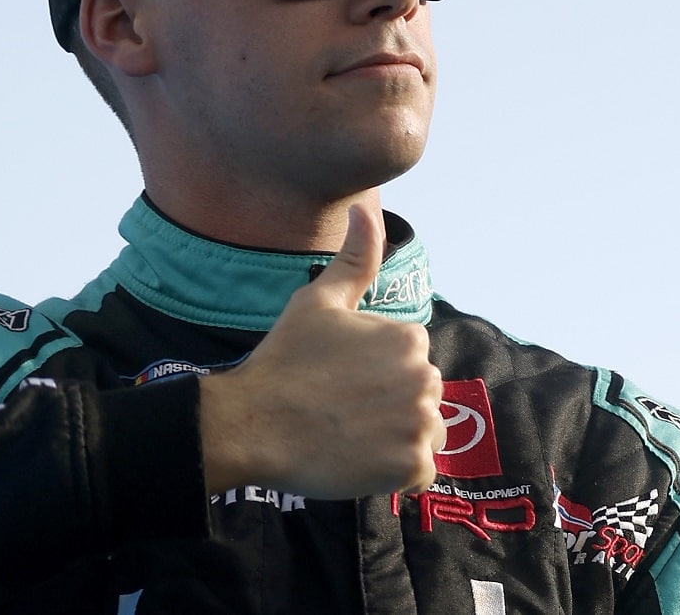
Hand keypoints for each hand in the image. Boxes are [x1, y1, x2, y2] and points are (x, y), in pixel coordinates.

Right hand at [200, 204, 443, 498]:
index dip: (374, 371)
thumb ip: (354, 258)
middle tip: (340, 408)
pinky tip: (358, 457)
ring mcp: (420, 425)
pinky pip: (420, 470)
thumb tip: (363, 208)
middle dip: (389, 403)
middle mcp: (425, 378)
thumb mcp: (318, 301)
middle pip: (420, 395)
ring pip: (423, 431)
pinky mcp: (412, 467)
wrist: (254, 424)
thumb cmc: (284, 361)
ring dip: (395, 436)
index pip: (409, 360)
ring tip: (349, 433)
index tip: (339, 379)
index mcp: (409, 338)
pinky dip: (394, 469)